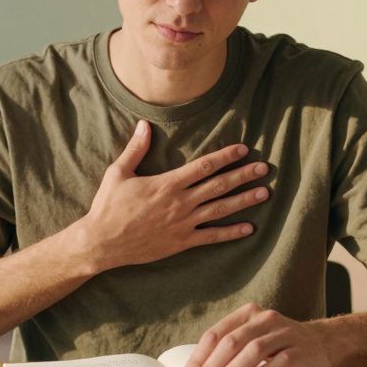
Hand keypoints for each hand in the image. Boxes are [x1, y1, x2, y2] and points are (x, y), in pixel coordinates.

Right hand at [79, 120, 269, 272]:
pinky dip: (230, 233)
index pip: (204, 166)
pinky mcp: (181, 242)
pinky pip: (211, 237)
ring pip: (220, 209)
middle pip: (219, 185)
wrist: (102, 242)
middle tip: (264, 168)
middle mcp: (180, 202)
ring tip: (264, 193)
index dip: (225, 156)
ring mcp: (182, 223)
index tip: (243, 149)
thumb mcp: (118, 173)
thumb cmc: (108, 206)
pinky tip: (248, 228)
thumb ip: (136, 149)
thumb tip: (144, 124)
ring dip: (244, 200)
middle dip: (243, 175)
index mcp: (167, 184)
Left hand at [178, 303, 332, 366]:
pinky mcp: (301, 349)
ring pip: (253, 349)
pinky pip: (279, 360)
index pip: (215, 335)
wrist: (321, 344)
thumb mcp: (252, 341)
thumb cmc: (277, 346)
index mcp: (247, 314)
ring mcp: (285, 332)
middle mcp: (265, 318)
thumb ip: (230, 351)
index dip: (198, 358)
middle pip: (231, 342)